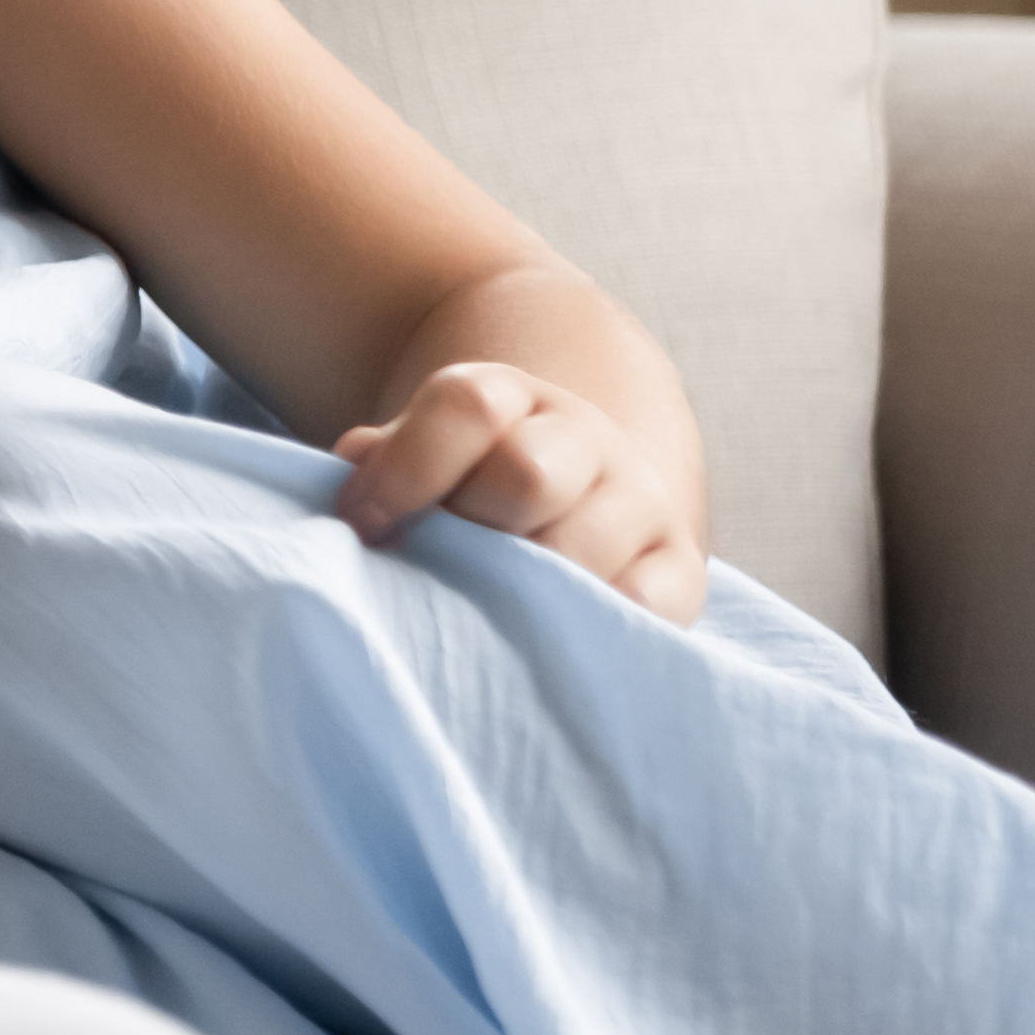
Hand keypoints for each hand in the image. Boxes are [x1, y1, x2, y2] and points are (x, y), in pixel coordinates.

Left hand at [331, 358, 707, 622]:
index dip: (405, 470)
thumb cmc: (472, 491)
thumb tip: (355, 471)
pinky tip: (550, 636)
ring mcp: (639, 501)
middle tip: (445, 569)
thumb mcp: (426, 457)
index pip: (467, 406)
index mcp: (513, 399)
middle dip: (472, 529)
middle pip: (529, 474)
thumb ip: (385, 462)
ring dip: (522, 587)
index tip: (364, 525)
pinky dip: (592, 623)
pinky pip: (644, 602)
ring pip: (582, 542)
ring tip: (486, 614)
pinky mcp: (679, 569)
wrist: (583, 503)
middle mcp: (584, 439)